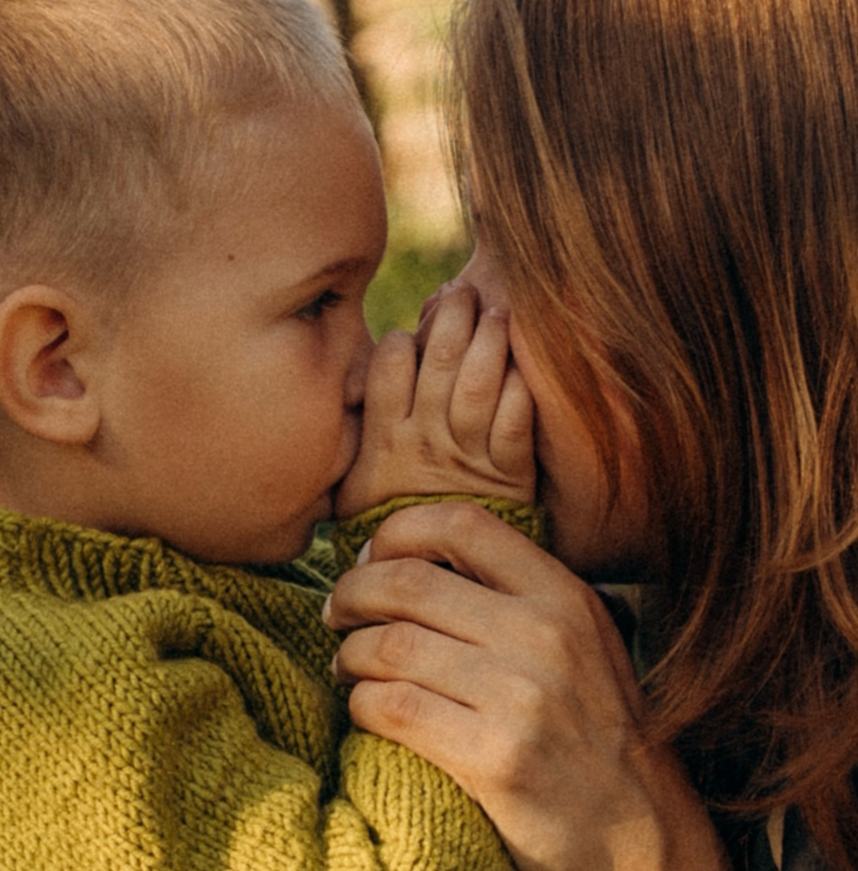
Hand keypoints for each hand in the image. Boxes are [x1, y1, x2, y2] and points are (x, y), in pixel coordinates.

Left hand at [324, 499, 674, 870]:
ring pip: (388, 645)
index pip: (461, 524)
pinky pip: (391, 709)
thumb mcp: (585, 647)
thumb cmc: (595, 740)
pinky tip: (363, 711)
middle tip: (334, 615)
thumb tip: (413, 561)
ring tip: (345, 667)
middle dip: (351, 594)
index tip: (369, 562)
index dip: (396, 533)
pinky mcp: (493, 759)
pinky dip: (360, 704)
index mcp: (564, 597)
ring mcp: (521, 698)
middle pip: (407, 582)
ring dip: (348, 654)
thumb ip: (520, 600)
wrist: (641, 843)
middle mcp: (545, 637)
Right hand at [334, 282, 533, 519]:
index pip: (390, 365)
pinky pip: (515, 420)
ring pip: (478, 383)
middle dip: (453, 316)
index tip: (418, 326)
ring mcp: (468, 455)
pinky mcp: (510, 473)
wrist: (434, 579)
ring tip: (497, 313)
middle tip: (464, 291)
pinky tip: (523, 367)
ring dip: (489, 340)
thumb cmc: (393, 522)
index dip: (407, 337)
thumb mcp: (354, 483)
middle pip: (439, 361)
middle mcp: (424, 441)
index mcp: (384, 438)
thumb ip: (355, 432)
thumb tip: (346, 383)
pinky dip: (521, 389)